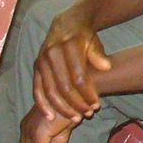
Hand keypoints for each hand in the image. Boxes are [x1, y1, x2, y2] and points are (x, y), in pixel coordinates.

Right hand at [31, 5, 109, 122]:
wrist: (67, 23)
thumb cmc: (84, 37)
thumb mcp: (94, 41)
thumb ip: (98, 54)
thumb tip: (106, 66)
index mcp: (68, 46)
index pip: (78, 76)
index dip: (87, 93)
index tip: (96, 105)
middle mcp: (52, 53)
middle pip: (64, 86)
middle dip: (77, 103)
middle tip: (87, 114)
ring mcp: (41, 60)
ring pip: (50, 91)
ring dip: (62, 108)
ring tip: (75, 119)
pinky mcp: (36, 67)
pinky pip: (37, 89)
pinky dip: (42, 104)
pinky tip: (50, 117)